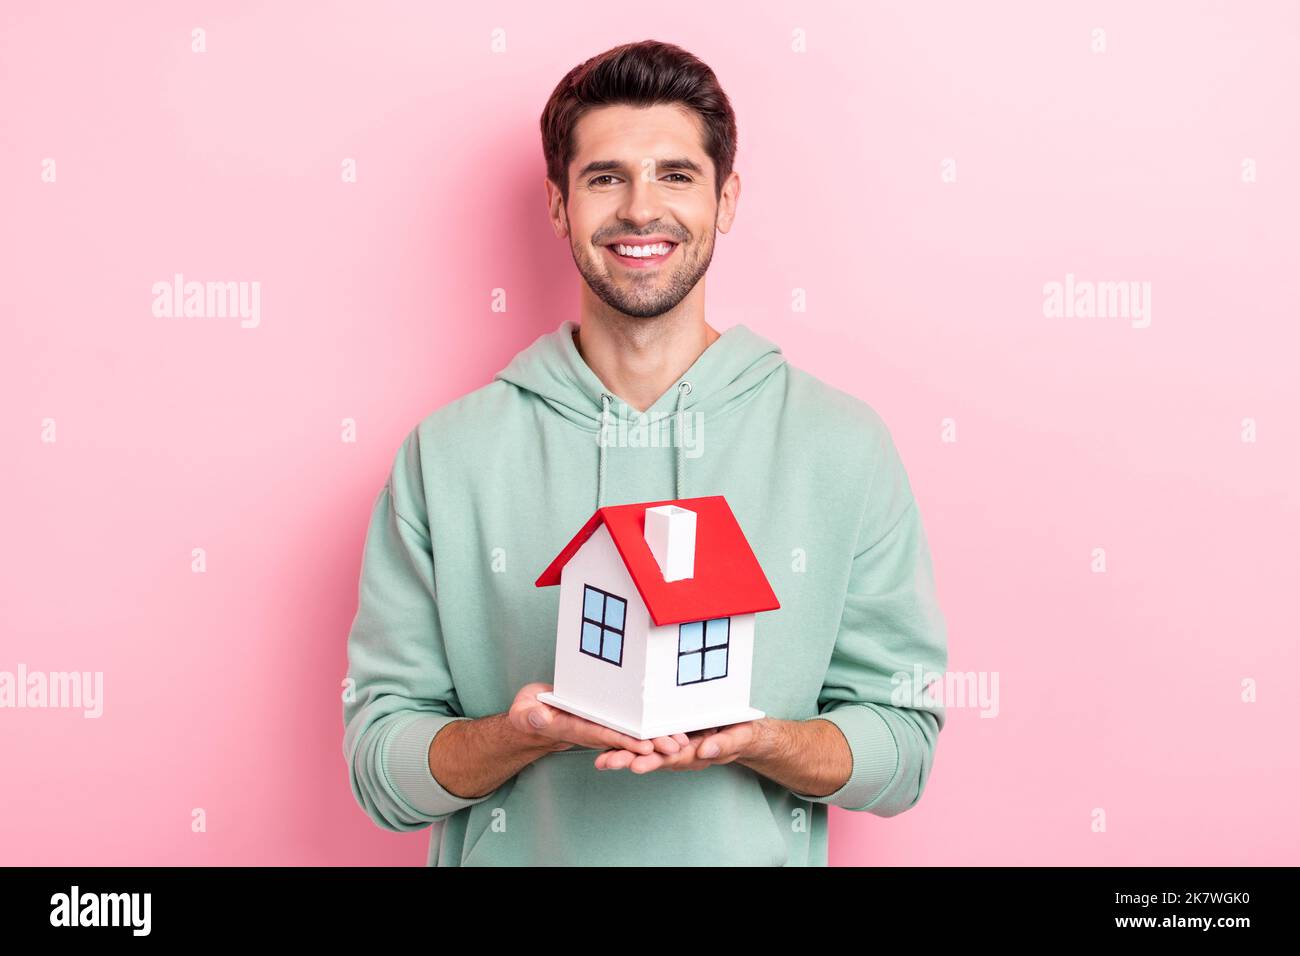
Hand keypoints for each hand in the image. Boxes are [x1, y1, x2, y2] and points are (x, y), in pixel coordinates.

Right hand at [509, 683, 689, 756]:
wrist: (534, 718)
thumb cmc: (529, 714)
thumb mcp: (525, 713)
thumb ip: (532, 716)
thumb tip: (536, 717)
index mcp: (577, 727)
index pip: (604, 734)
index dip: (626, 741)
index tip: (646, 747)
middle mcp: (594, 730)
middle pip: (626, 737)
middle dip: (652, 743)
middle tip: (677, 746)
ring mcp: (601, 727)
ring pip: (633, 733)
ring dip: (656, 737)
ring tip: (681, 741)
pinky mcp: (606, 721)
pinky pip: (631, 725)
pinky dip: (650, 727)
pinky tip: (670, 727)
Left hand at [594, 719, 765, 772]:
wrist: (744, 733)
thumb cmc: (742, 734)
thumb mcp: (738, 737)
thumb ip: (723, 744)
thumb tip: (705, 751)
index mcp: (696, 753)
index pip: (672, 758)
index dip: (654, 761)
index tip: (636, 766)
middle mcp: (681, 752)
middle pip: (653, 757)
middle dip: (629, 760)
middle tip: (607, 763)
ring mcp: (674, 745)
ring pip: (647, 751)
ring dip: (624, 754)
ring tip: (602, 761)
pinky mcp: (670, 735)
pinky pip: (649, 739)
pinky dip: (631, 742)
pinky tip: (611, 743)